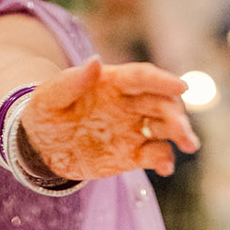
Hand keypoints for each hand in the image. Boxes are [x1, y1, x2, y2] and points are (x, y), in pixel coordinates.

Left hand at [21, 57, 199, 180]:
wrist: (41, 146)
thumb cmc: (44, 113)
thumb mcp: (49, 97)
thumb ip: (72, 82)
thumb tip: (95, 61)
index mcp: (112, 82)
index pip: (142, 77)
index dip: (162, 81)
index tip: (181, 86)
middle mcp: (129, 103)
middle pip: (161, 103)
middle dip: (176, 114)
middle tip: (183, 131)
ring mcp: (133, 128)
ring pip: (164, 127)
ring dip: (179, 134)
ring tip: (189, 146)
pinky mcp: (132, 154)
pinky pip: (154, 154)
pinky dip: (164, 160)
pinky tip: (166, 168)